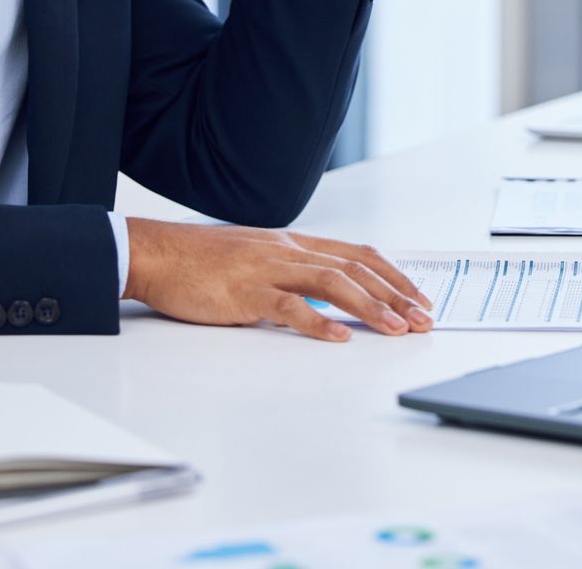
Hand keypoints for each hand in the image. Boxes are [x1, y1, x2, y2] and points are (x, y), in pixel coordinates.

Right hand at [123, 218, 434, 340]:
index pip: (357, 255)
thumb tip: (329, 299)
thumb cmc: (203, 262)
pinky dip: (317, 322)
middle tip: (423, 320)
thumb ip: (292, 273)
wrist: (157, 254)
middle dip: (395, 295)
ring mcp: (268, 269)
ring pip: (332, 284)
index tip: (418, 297)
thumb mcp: (259, 259)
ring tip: (396, 329)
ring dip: (370, 308)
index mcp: (294, 244)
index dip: (393, 275)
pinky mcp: (245, 292)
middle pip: (354, 270)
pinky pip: (289, 306)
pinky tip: (339, 337)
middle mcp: (288, 251)